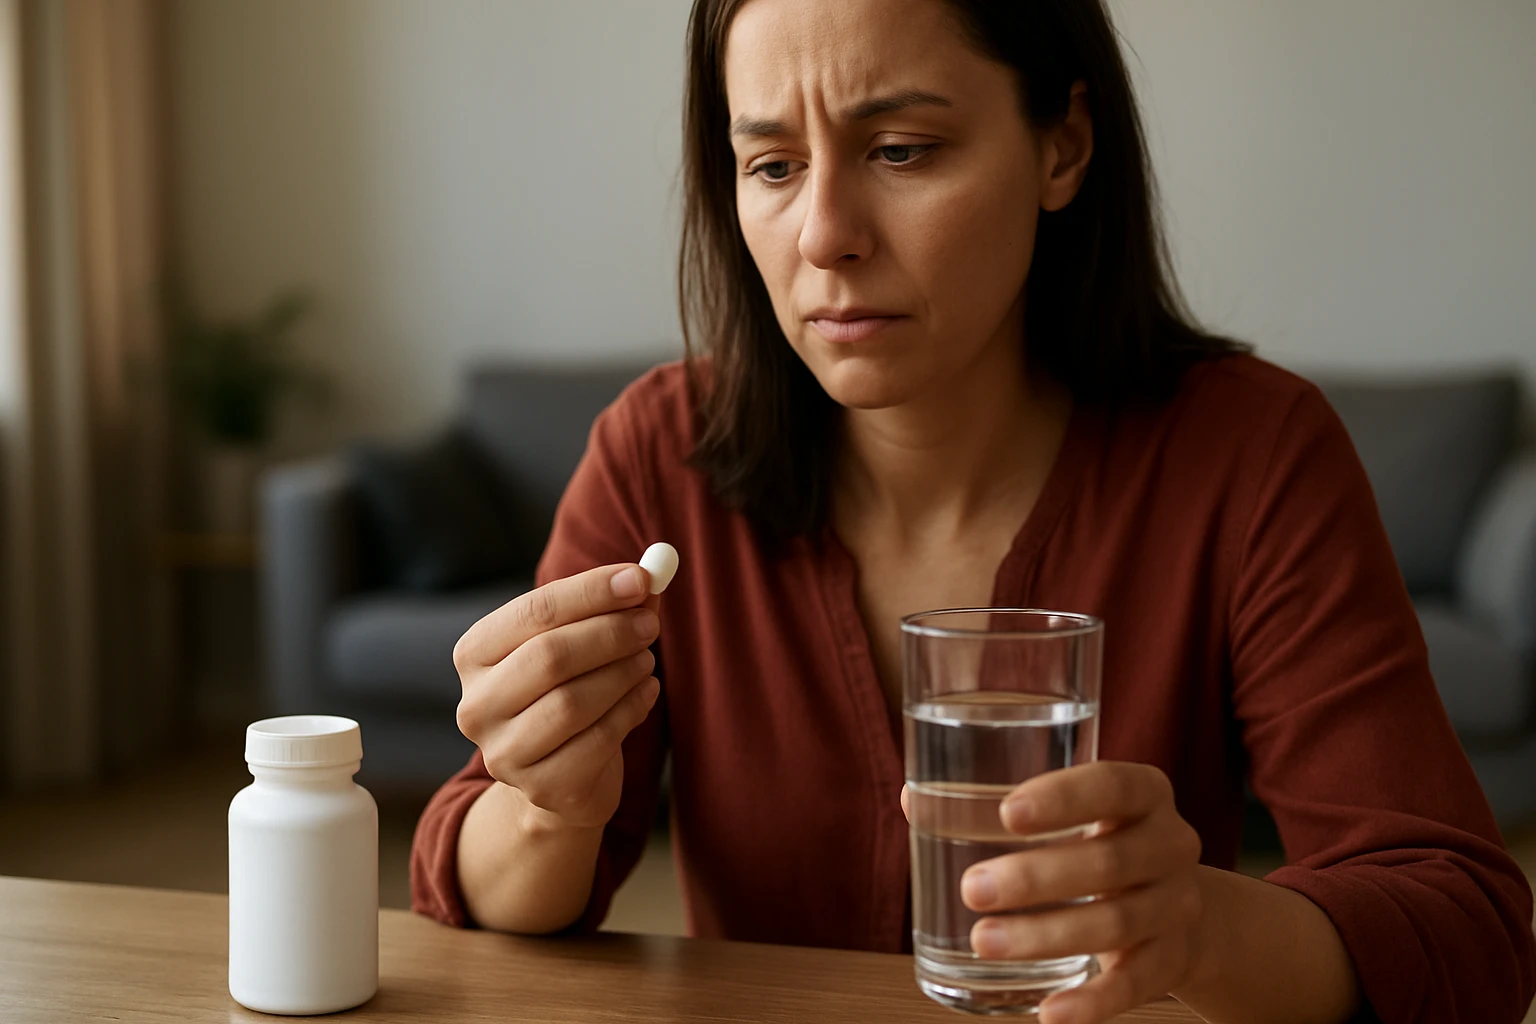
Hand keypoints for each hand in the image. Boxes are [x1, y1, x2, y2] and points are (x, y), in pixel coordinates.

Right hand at [452, 563, 661, 829]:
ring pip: (572, 702)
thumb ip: (611, 608)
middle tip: (650, 624)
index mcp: (475, 653)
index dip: (591, 592)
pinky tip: (646, 693)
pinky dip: (630, 709)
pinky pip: (596, 740)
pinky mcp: (541, 787)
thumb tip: (650, 575)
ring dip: (622, 673)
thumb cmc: (567, 692)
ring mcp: (503, 752)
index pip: (534, 611)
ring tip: (647, 661)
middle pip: (550, 656)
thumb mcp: (579, 645)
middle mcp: (476, 704)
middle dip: (609, 633)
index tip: (640, 578)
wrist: (560, 778)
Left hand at [960, 762, 1206, 1023]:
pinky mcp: (1173, 960)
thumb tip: (912, 800)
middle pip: (1109, 861)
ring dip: (1045, 936)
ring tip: (983, 941)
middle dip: (1035, 878)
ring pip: (1115, 923)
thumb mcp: (1070, 817)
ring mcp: (1178, 906)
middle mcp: (1171, 844)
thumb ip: (996, 806)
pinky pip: (1136, 985)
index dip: (1064, 797)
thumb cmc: (1100, 843)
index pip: (1113, 785)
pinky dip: (1093, 1004)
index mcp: (1144, 793)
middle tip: (971, 889)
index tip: (1007, 812)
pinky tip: (1050, 1013)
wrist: (1187, 909)